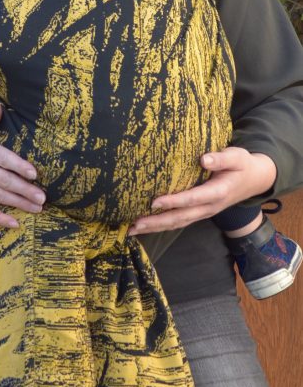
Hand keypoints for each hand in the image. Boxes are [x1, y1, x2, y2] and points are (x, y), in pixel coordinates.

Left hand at [128, 147, 276, 234]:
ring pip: (178, 223)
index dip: (174, 201)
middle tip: (135, 224)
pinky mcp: (199, 213)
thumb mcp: (237, 156)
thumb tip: (203, 159)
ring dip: (155, 227)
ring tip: (133, 230)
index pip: (193, 198)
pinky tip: (146, 227)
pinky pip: (179, 222)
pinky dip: (162, 226)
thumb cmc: (241, 164)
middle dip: (157, 222)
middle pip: (181, 218)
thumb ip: (221, 158)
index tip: (154, 202)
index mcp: (218, 192)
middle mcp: (210, 207)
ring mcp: (204, 212)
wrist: (254, 180)